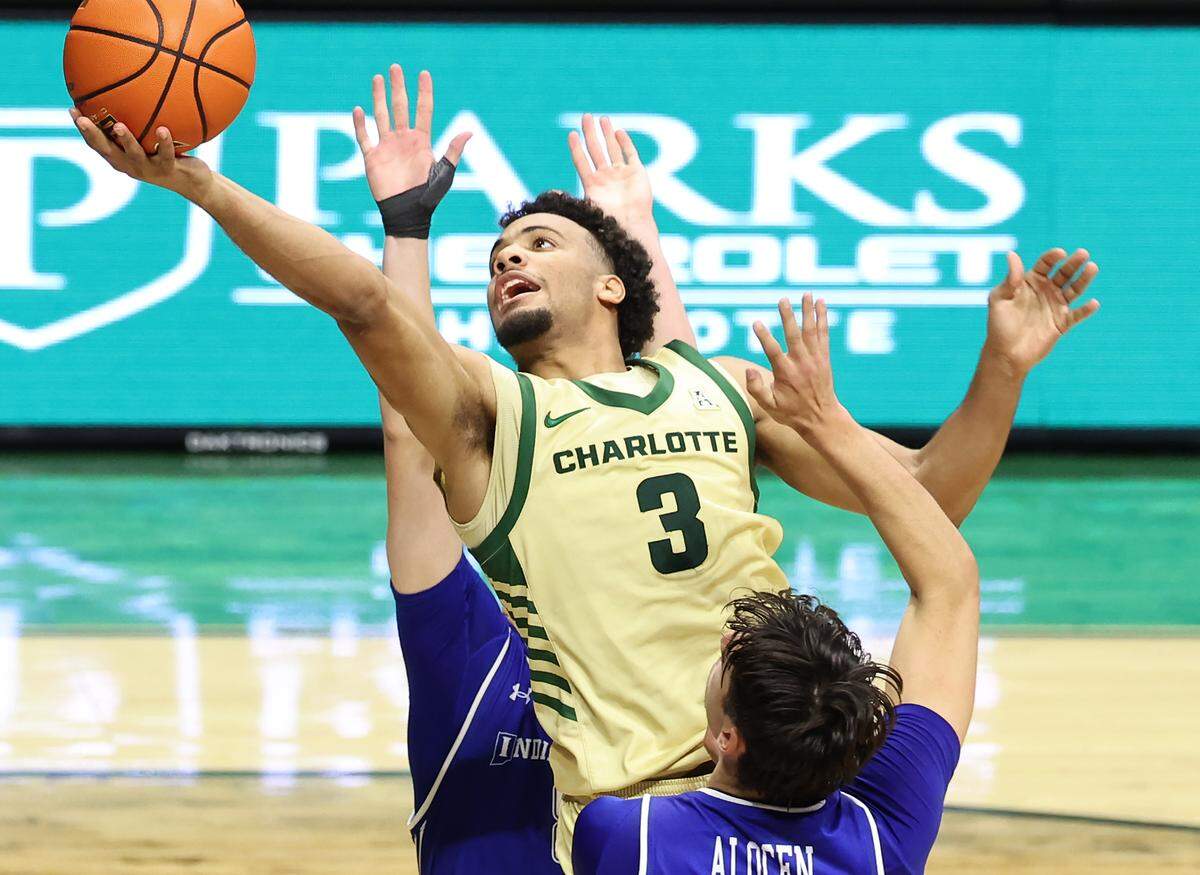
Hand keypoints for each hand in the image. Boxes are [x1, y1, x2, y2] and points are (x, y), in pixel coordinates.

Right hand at [70, 109, 211, 199]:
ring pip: (134, 155)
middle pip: (107, 150)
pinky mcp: (168, 170)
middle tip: (80, 118)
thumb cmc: (171, 156)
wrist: (195, 183)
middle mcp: (131, 165)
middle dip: (92, 134)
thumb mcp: (153, 139)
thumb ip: (141, 122)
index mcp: (122, 157)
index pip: (97, 144)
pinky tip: (163, 129)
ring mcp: (149, 169)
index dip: (83, 129)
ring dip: (125, 140)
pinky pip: (166, 154)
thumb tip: (133, 89)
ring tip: (118, 125)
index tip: (71, 109)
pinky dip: (164, 142)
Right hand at [353, 65, 471, 201]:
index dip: (424, 92)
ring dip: (379, 97)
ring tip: (378, 78)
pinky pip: (364, 137)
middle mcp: (404, 139)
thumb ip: (453, 151)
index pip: (423, 110)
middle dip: (398, 87)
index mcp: (422, 141)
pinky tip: (358, 109)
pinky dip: (360, 124)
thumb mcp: (444, 173)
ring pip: (381, 115)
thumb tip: (469, 132)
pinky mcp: (372, 158)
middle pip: (400, 107)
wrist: (407, 214)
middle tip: (396, 67)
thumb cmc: (428, 197)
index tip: (424, 74)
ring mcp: (387, 147)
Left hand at [567, 114, 652, 225]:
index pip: (582, 161)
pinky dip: (625, 143)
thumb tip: (554, 195)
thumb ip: (572, 201)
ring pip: (612, 149)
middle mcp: (606, 177)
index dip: (576, 148)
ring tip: (602, 119)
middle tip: (586, 117)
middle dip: (590, 133)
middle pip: (596, 150)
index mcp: (593, 184)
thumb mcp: (587, 210)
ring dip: (607, 134)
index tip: (571, 134)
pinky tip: (618, 132)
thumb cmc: (609, 222)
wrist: (631, 226)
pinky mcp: (637, 172)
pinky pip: (630, 154)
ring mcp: (622, 174)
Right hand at [746, 296, 852, 441]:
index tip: (756, 323)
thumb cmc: (792, 412)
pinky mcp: (824, 357)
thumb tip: (748, 371)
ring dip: (808, 311)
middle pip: (794, 335)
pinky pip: (824, 334)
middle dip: (788, 316)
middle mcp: (801, 363)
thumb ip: (756, 389)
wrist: (822, 418)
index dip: (763, 336)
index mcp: (785, 373)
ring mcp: (815, 359)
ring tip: (805, 293)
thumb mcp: (769, 406)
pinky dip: (823, 318)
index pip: (772, 351)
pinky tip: (821, 303)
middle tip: (782, 299)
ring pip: (811, 330)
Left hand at [984, 248, 1099, 374]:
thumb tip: (1012, 254)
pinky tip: (1093, 303)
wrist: (1005, 354)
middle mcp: (1046, 291)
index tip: (1060, 253)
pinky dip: (1086, 310)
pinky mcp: (1062, 323)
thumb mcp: (999, 299)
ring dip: (1084, 279)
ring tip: (1092, 267)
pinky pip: (1077, 315)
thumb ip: (1010, 279)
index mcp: (1030, 282)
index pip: (1045, 264)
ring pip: (1074, 289)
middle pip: (1063, 273)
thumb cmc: (999, 325)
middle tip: (1083, 253)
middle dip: (1073, 263)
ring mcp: (1055, 306)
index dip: (1052, 257)